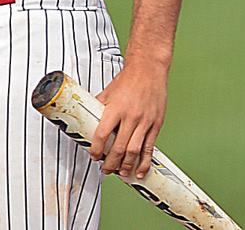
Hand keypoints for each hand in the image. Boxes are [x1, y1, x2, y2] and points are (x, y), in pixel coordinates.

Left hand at [90, 60, 167, 178]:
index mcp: (115, 108)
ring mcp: (145, 122)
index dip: (96, 148)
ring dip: (126, 166)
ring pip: (134, 150)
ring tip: (120, 174)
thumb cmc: (127, 80)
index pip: (103, 133)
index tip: (93, 155)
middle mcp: (130, 117)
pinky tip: (141, 171)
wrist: (148, 70)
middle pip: (119, 147)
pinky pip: (150, 147)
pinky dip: (145, 162)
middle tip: (105, 170)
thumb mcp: (108, 92)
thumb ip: (99, 107)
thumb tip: (88, 118)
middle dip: (111, 162)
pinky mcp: (156, 125)